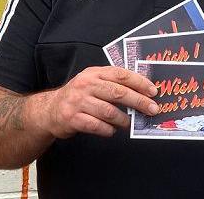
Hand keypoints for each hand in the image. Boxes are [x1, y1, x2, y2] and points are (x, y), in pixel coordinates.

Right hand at [39, 66, 158, 138]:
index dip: (139, 82)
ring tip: (129, 123)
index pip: (121, 75)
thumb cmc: (79, 96)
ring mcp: (78, 102)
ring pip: (108, 111)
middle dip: (138, 102)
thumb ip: (113, 83)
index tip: (153, 91)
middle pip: (118, 93)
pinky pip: (96, 126)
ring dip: (123, 119)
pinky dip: (108, 130)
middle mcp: (85, 85)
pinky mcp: (72, 118)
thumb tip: (142, 91)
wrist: (50, 110)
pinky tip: (112, 131)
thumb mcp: (93, 82)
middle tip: (152, 109)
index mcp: (94, 73)